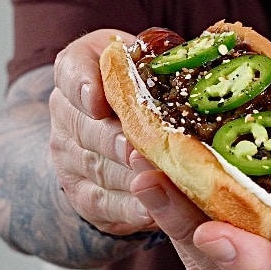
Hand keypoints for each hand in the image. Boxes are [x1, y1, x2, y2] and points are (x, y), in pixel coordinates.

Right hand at [50, 29, 158, 236]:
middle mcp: (67, 113)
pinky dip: (126, 209)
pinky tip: (149, 212)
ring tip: (155, 179)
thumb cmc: (145, 84)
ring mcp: (70, 156)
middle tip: (140, 150)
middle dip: (115, 141)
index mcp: (80, 70)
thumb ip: (161, 57)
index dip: (83, 84)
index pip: (72, 69)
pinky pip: (100, 203)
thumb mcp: (147, 58)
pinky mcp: (83, 193)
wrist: (115, 122)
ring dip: (126, 177)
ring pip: (96, 168)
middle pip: (87, 128)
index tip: (98, 98)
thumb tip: (203, 58)